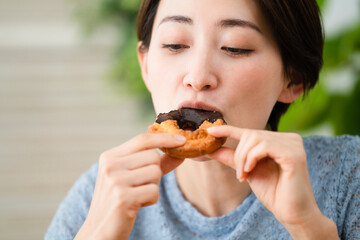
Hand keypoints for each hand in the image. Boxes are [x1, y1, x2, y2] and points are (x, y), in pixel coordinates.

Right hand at [75, 133, 185, 239]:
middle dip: (155, 172)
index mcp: (110, 157)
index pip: (142, 139)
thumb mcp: (133, 177)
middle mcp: (110, 165)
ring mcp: (115, 181)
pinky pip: (154, 191)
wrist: (100, 231)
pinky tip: (136, 205)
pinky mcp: (123, 198)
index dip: (164, 138)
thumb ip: (155, 164)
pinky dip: (151, 199)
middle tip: (140, 186)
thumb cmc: (119, 201)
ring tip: (136, 195)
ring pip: (155, 172)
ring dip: (152, 187)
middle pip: (152, 156)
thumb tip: (180, 153)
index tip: (182, 139)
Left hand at [207, 126, 337, 238]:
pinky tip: (251, 171)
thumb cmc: (273, 192)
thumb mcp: (248, 171)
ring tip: (244, 175)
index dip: (228, 129)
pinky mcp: (294, 154)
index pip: (250, 131)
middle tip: (239, 174)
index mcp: (279, 140)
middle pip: (250, 134)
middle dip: (238, 154)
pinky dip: (251, 158)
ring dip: (243, 158)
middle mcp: (289, 138)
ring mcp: (293, 144)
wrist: (291, 213)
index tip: (208, 130)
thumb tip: (210, 149)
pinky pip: (264, 146)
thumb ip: (233, 158)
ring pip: (254, 138)